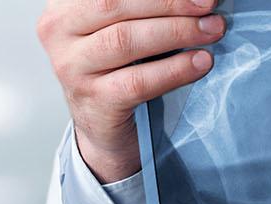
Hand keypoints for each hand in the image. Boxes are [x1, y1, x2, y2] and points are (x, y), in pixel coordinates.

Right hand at [37, 0, 224, 182]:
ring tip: (212, 30)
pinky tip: (200, 63)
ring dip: (177, 31)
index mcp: (66, 5)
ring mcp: (72, 69)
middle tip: (208, 4)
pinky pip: (138, 81)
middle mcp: (59, 32)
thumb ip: (145, 8)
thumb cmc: (116, 65)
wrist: (102, 124)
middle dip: (169, 2)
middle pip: (114, 4)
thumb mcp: (121, 24)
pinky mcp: (93, 101)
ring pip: (125, 40)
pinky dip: (175, 69)